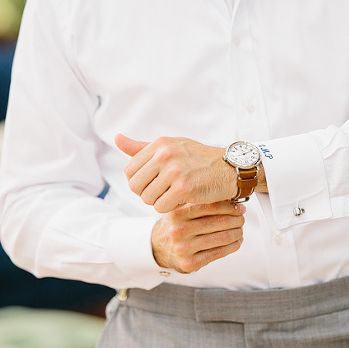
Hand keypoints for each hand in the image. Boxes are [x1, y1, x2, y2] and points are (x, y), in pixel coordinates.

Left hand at [116, 134, 235, 211]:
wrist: (231, 169)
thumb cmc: (201, 159)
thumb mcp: (171, 146)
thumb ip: (142, 147)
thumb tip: (117, 138)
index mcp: (159, 144)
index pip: (129, 171)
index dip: (139, 182)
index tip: (155, 184)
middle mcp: (164, 155)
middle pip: (135, 186)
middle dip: (147, 194)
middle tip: (163, 193)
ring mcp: (174, 172)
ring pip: (147, 198)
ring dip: (159, 203)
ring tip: (174, 196)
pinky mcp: (184, 188)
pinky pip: (161, 207)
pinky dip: (170, 208)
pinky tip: (182, 201)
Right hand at [150, 201, 244, 273]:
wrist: (158, 248)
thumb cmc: (176, 226)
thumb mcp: (181, 211)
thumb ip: (200, 204)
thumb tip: (232, 198)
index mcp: (176, 214)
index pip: (210, 206)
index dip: (230, 207)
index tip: (239, 207)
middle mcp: (178, 231)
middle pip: (219, 222)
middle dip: (236, 220)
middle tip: (242, 218)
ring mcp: (184, 248)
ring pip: (222, 238)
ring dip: (237, 233)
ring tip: (240, 230)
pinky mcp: (190, 263)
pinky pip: (219, 253)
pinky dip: (233, 246)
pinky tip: (237, 242)